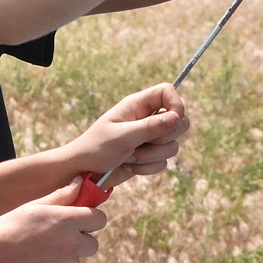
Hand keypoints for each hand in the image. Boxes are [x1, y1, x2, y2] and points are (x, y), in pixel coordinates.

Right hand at [0, 179, 106, 262]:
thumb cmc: (9, 227)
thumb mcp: (34, 205)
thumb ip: (61, 195)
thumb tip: (79, 182)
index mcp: (67, 221)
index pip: (99, 218)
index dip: (91, 216)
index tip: (80, 214)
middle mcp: (71, 243)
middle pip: (93, 242)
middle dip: (82, 237)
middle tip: (62, 232)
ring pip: (78, 257)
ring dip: (68, 252)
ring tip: (44, 244)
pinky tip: (41, 255)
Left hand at [57, 83, 188, 188]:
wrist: (84, 171)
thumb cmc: (97, 147)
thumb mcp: (122, 136)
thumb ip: (150, 127)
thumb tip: (176, 118)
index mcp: (137, 105)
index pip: (167, 91)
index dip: (176, 104)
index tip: (173, 121)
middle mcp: (146, 118)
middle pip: (179, 121)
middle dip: (164, 137)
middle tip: (142, 141)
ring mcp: (149, 138)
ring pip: (172, 145)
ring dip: (151, 156)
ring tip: (129, 156)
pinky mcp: (149, 156)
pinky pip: (164, 162)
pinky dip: (148, 167)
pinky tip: (130, 166)